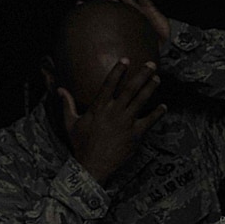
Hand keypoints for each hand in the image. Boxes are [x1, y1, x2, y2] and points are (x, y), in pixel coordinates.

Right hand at [60, 59, 165, 182]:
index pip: (109, 84)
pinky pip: (149, 121)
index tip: (126, 59)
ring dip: (151, 89)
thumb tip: (60, 89)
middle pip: (131, 89)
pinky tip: (164, 106)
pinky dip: (158, 113)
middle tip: (151, 64)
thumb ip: (67, 104)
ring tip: (157, 78)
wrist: (93, 165)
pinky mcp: (136, 135)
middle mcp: (114, 112)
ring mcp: (126, 123)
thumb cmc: (81, 144)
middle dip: (142, 75)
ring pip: (141, 101)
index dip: (118, 71)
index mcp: (99, 107)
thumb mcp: (70, 122)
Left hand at [79, 0, 172, 42]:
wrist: (168, 48)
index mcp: (121, 22)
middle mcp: (126, 13)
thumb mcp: (129, 50)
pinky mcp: (149, 8)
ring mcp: (137, 8)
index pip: (103, 12)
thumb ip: (117, 49)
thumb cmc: (149, 50)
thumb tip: (101, 60)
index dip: (92, 7)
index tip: (77, 3)